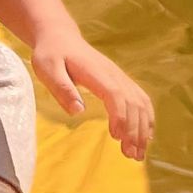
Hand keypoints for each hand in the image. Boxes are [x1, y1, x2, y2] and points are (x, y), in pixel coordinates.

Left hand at [30, 29, 154, 159]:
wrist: (61, 37)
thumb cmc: (51, 54)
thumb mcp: (46, 69)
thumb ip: (61, 88)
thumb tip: (77, 111)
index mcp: (95, 72)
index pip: (115, 94)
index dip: (120, 116)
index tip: (117, 137)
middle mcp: (113, 74)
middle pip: (132, 102)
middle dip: (134, 130)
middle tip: (131, 156)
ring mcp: (120, 77)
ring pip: (140, 103)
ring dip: (143, 129)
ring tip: (138, 154)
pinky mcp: (121, 81)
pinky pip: (141, 100)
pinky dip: (146, 119)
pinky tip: (145, 137)